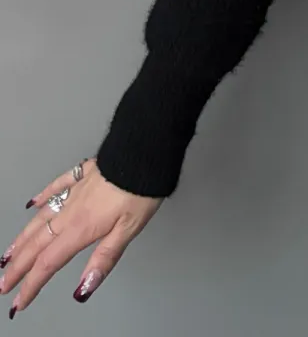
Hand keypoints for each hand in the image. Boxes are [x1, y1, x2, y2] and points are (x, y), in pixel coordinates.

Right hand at [0, 159, 161, 316]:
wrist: (146, 152)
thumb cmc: (142, 192)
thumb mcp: (128, 230)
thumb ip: (104, 259)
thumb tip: (82, 290)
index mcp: (81, 228)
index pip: (49, 263)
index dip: (31, 285)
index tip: (18, 302)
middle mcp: (72, 211)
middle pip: (38, 243)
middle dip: (18, 267)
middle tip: (3, 285)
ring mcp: (75, 190)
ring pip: (41, 217)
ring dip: (22, 238)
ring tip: (8, 255)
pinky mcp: (83, 173)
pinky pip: (56, 185)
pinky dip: (42, 196)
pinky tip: (32, 203)